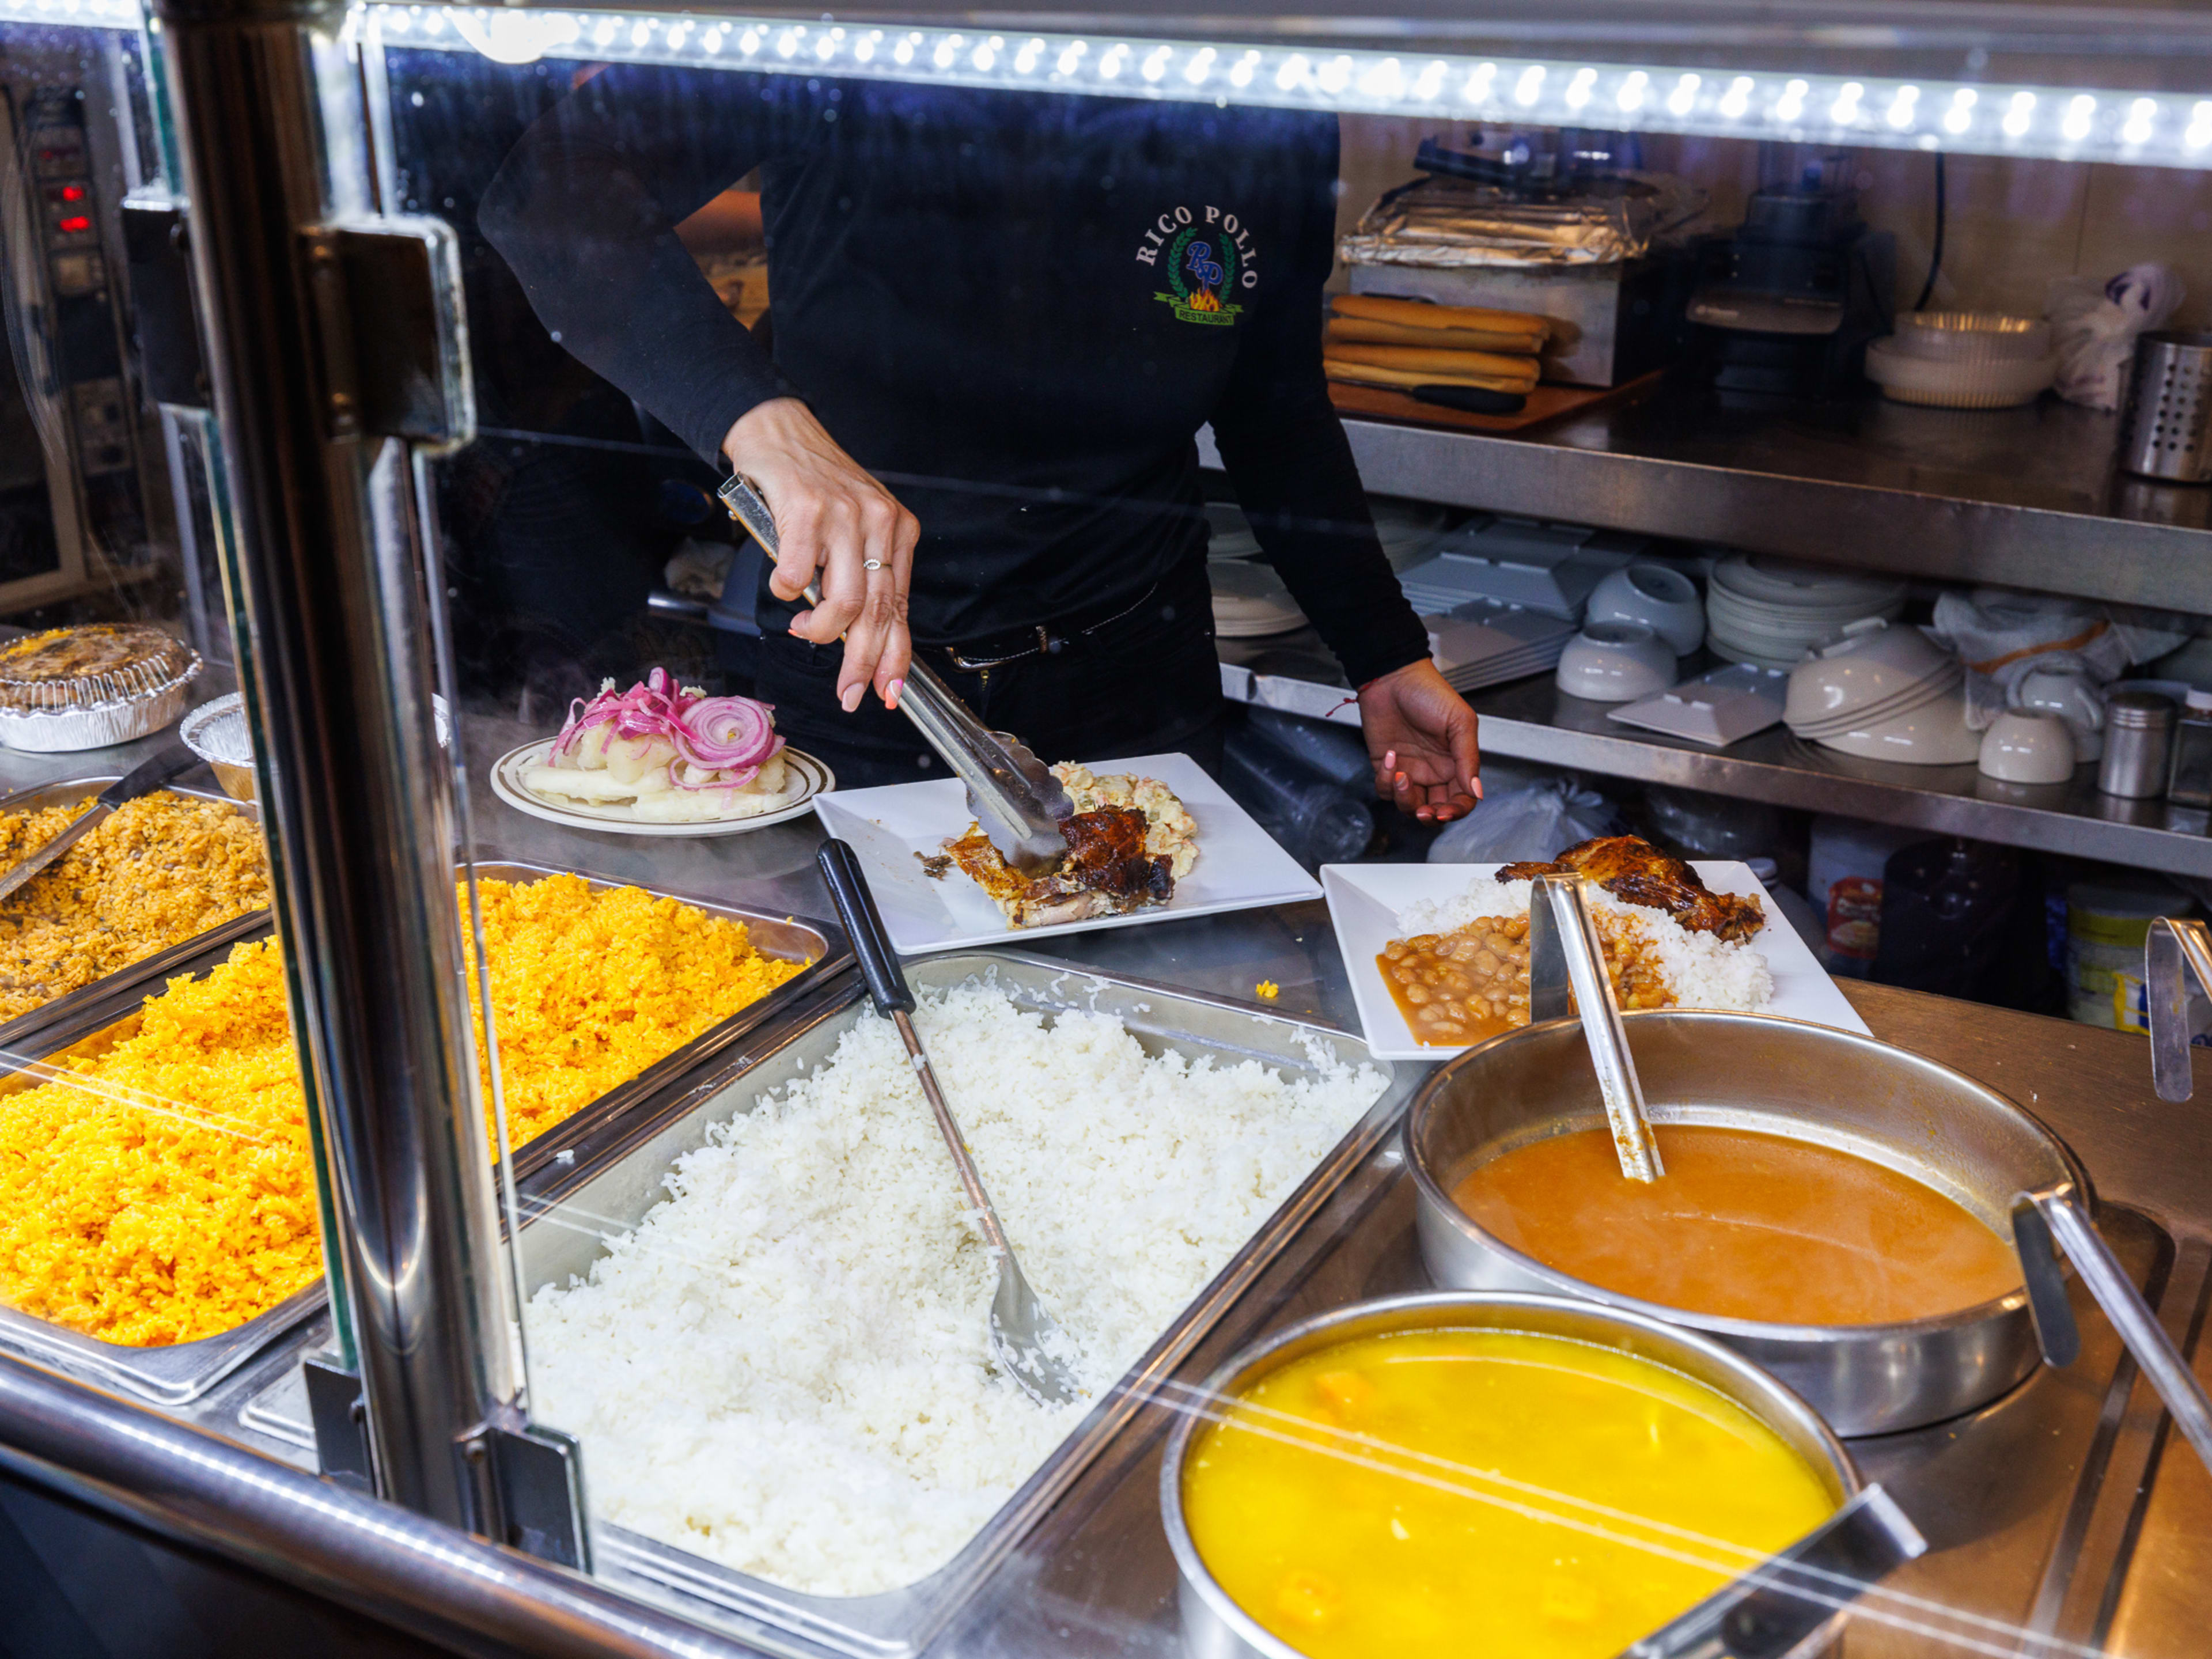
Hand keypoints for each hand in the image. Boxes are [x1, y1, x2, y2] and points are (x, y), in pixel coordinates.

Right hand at [723, 397, 919, 711]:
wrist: (779, 430)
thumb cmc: (813, 485)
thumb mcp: (854, 527)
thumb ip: (860, 574)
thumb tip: (854, 634)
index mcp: (898, 530)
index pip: (901, 606)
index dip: (896, 656)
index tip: (888, 691)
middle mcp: (879, 522)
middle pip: (878, 612)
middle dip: (863, 662)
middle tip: (850, 693)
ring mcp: (845, 515)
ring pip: (845, 600)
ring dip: (822, 629)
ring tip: (806, 628)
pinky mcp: (808, 509)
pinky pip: (798, 574)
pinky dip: (787, 591)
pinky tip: (785, 586)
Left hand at [1358, 659, 1481, 822]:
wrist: (1392, 678)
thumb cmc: (1429, 693)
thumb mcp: (1459, 722)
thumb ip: (1469, 759)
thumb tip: (1476, 792)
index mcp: (1456, 763)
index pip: (1462, 799)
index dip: (1456, 811)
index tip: (1445, 812)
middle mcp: (1433, 771)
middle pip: (1435, 809)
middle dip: (1429, 815)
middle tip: (1423, 810)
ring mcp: (1409, 770)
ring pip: (1408, 805)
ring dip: (1404, 798)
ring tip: (1400, 774)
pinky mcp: (1383, 767)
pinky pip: (1384, 790)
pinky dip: (1384, 780)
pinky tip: (1388, 756)